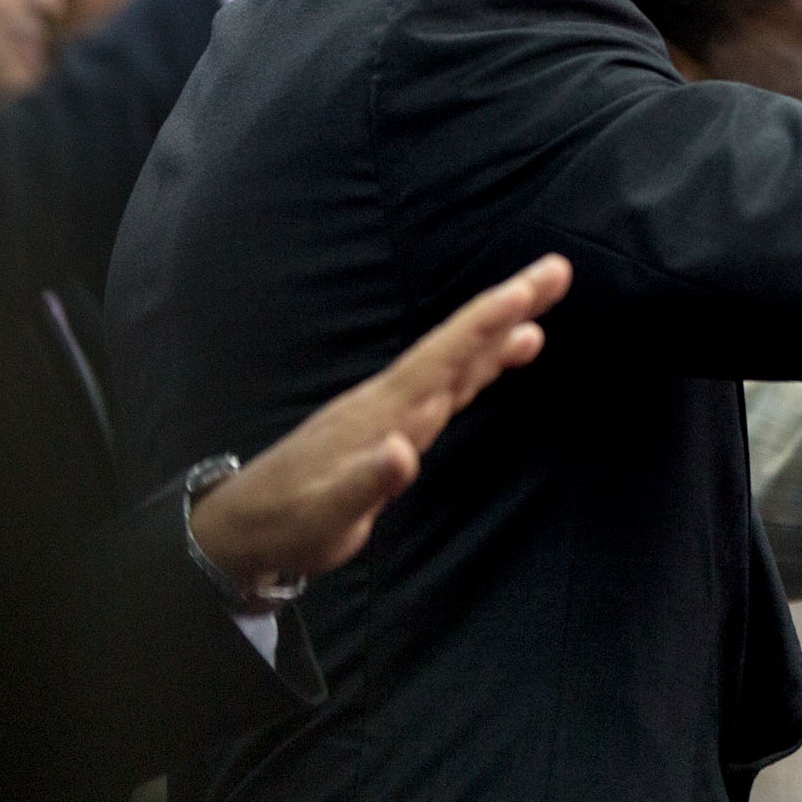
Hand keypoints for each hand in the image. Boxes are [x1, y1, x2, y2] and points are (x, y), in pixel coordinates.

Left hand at [189, 255, 567, 595]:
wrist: (245, 530)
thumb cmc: (289, 523)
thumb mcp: (326, 513)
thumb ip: (367, 482)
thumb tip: (404, 451)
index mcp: (384, 411)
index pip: (446, 354)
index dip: (490, 319)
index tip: (533, 285)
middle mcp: (391, 400)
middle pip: (458, 344)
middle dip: (506, 308)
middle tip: (556, 270)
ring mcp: (390, 413)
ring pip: (454, 364)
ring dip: (496, 337)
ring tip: (540, 317)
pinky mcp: (390, 430)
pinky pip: (445, 388)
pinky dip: (473, 370)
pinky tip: (488, 364)